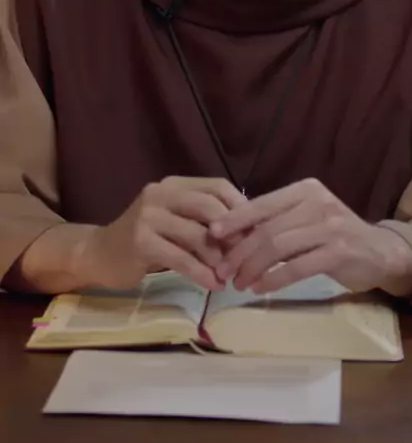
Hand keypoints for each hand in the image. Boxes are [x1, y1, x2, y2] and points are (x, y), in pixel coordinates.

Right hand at [80, 177, 244, 290]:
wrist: (99, 254)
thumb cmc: (145, 239)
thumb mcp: (176, 221)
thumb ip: (203, 220)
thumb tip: (248, 231)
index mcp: (175, 185)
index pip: (217, 186)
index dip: (240, 207)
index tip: (254, 232)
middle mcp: (161, 193)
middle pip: (209, 206)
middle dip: (232, 233)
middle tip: (244, 256)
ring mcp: (148, 215)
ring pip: (197, 234)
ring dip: (218, 258)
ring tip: (229, 276)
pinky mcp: (141, 241)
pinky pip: (180, 257)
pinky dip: (201, 273)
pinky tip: (212, 285)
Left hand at [210, 178, 411, 296]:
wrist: (380, 252)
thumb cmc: (335, 235)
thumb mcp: (305, 219)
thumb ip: (277, 222)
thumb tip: (231, 234)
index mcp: (305, 190)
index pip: (262, 203)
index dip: (235, 219)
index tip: (213, 235)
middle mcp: (317, 202)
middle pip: (267, 228)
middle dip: (240, 251)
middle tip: (223, 270)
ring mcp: (330, 226)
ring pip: (279, 247)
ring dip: (253, 268)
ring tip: (238, 283)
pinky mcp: (339, 252)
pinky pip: (298, 267)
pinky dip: (274, 279)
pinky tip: (261, 288)